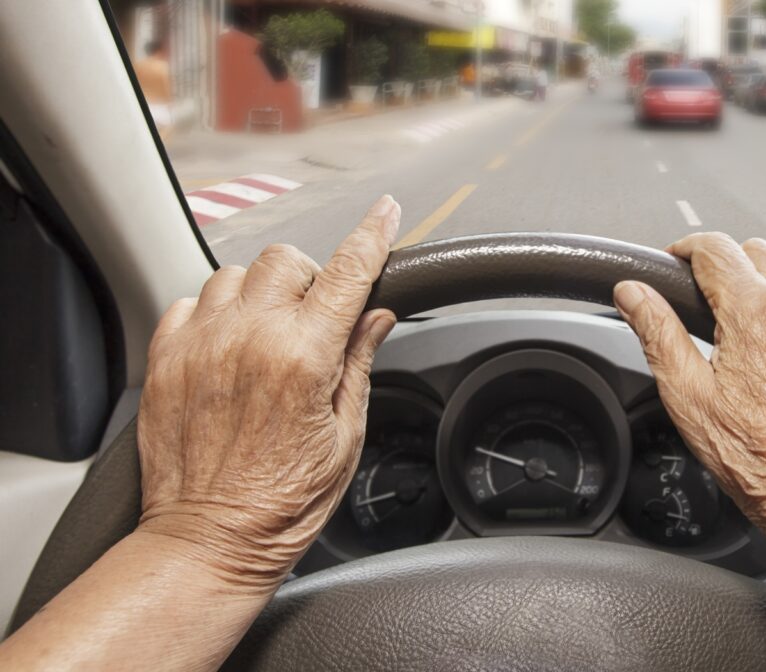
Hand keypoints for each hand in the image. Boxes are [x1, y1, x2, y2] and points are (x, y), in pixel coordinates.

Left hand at [136, 195, 400, 587]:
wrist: (209, 542)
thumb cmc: (281, 503)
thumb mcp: (344, 437)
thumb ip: (357, 363)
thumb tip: (376, 317)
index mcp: (303, 359)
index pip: (347, 274)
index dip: (372, 236)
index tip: (386, 213)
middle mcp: (249, 340)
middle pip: (286, 260)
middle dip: (309, 278)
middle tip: (315, 319)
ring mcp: (201, 346)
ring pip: (234, 274)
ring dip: (259, 293)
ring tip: (265, 336)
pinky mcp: (165, 360)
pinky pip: (188, 302)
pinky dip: (213, 313)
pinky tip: (227, 347)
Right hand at [614, 233, 765, 542]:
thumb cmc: (761, 458)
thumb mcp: (688, 396)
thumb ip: (657, 332)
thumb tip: (632, 294)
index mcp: (756, 310)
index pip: (712, 247)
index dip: (684, 250)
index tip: (674, 264)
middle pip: (753, 251)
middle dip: (725, 268)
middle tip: (707, 307)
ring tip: (749, 329)